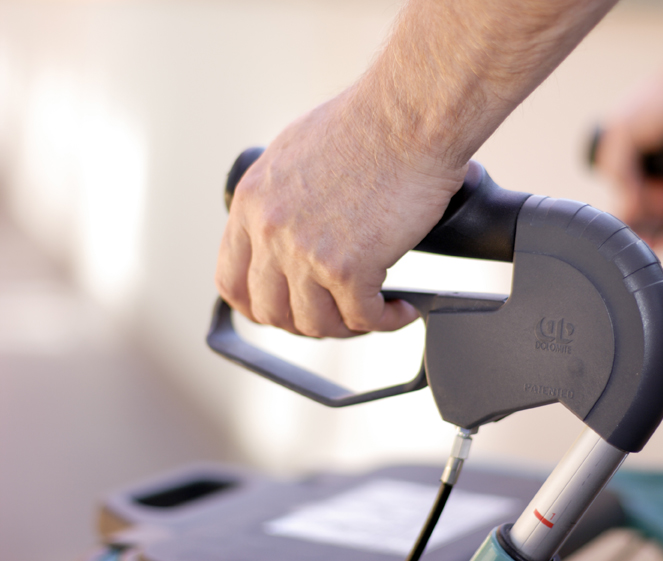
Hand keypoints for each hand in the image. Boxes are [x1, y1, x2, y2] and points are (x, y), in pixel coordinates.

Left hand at [215, 90, 467, 336]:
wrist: (409, 117)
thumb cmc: (369, 124)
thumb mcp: (296, 154)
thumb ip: (281, 198)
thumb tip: (290, 227)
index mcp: (253, 202)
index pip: (231, 279)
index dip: (258, 305)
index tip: (284, 309)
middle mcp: (271, 230)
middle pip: (270, 311)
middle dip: (305, 322)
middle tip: (335, 315)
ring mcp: (306, 253)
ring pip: (316, 323)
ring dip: (347, 327)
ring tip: (374, 311)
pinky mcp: (349, 268)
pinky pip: (363, 318)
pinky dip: (387, 320)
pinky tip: (401, 309)